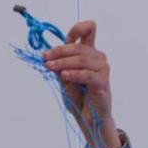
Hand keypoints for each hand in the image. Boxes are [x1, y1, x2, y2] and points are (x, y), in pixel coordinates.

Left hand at [42, 21, 118, 147]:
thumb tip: (46, 56)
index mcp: (89, 53)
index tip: (59, 42)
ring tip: (50, 67)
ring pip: (82, 59)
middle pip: (79, 47)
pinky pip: (87, 74)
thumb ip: (58, 66)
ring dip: (63, 62)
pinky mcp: (102, 81)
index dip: (76, 30)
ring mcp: (102, 69)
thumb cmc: (78, 97)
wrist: (87, 117)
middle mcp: (97, 58)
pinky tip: (64, 75)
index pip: (88, 30)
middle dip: (59, 51)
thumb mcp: (64, 78)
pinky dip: (74, 73)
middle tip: (45, 58)